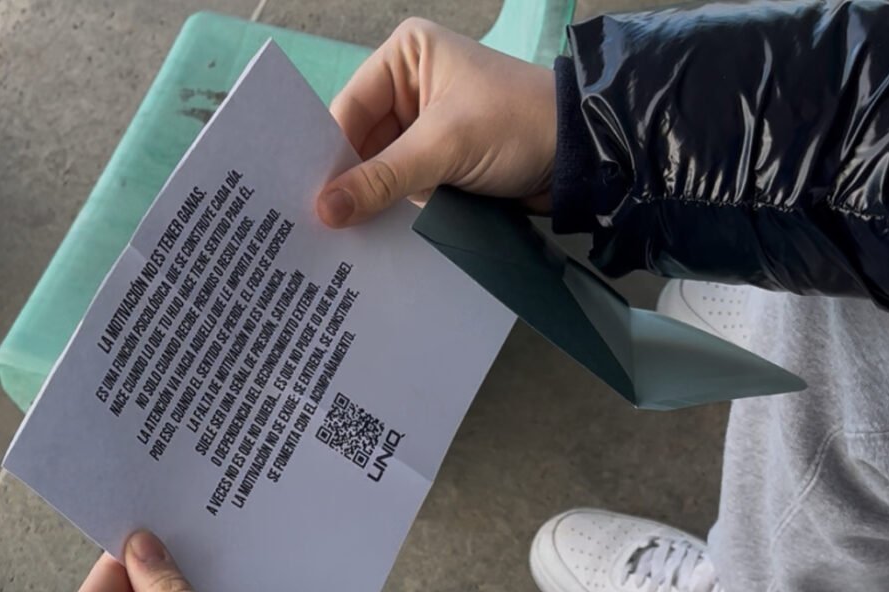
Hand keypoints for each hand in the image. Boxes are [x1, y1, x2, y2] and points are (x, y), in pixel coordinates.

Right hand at [317, 17, 555, 227]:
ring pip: (381, 169)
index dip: (328, 155)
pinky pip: (404, 186)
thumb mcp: (444, 147)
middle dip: (348, 181)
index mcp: (406, 57)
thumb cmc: (516, 125)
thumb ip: (383, 179)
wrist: (581, 156)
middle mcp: (410, 86)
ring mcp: (426, 127)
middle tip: (315, 225)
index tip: (307, 199)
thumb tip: (325, 209)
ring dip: (370, 200)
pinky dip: (393, 208)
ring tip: (338, 238)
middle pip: (361, 142)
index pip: (348, 110)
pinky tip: (372, 235)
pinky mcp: (442, 161)